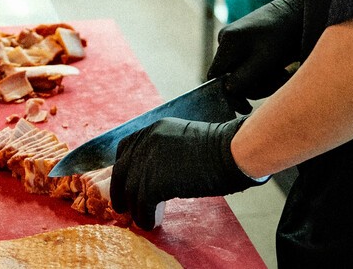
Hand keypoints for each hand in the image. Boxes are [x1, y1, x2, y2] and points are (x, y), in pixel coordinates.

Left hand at [110, 116, 258, 229]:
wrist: (231, 152)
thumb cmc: (220, 149)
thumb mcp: (183, 141)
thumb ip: (165, 152)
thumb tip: (156, 176)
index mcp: (153, 129)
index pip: (125, 148)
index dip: (124, 169)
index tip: (125, 184)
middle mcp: (146, 141)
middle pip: (121, 171)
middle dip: (120, 192)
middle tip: (123, 208)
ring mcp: (149, 160)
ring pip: (131, 191)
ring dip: (136, 210)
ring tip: (143, 220)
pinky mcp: (155, 181)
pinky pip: (143, 204)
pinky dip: (145, 217)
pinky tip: (152, 223)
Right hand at [208, 0, 304, 111]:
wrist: (300, 12)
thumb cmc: (283, 35)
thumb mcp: (264, 61)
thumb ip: (243, 79)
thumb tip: (228, 92)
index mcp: (226, 42)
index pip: (215, 76)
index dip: (228, 93)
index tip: (245, 106)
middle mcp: (226, 41)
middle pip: (230, 77)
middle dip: (254, 85)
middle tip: (277, 80)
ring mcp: (236, 41)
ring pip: (242, 74)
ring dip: (263, 80)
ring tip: (282, 72)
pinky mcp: (247, 43)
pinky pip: (250, 66)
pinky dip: (265, 73)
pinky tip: (280, 68)